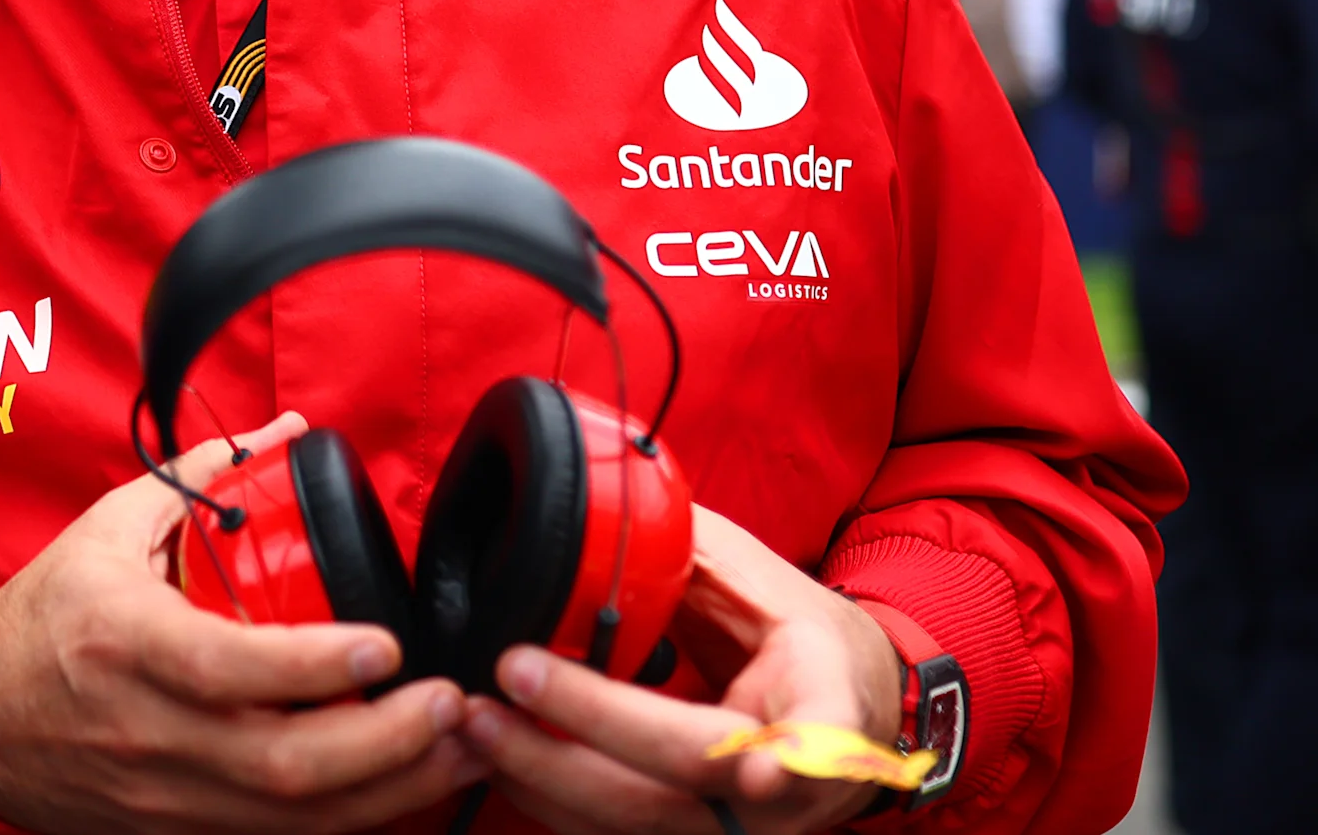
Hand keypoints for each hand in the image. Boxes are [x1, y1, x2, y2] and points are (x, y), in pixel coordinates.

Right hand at [0, 413, 478, 834]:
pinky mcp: (183, 829)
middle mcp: (149, 728)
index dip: (314, 667)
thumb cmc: (42, 619)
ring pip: (296, 815)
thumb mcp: (105, 531)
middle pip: (284, 763)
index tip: (384, 644)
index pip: (227, 668)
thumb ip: (198, 480)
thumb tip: (284, 432)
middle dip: (387, 742)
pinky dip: (351, 816)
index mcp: (123, 641)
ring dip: (392, 787)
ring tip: (459, 745)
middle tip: (453, 701)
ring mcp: (168, 792)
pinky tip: (405, 785)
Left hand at [459, 506, 906, 833]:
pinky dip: (548, 796)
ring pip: (637, 821)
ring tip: (471, 722)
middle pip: (686, 778)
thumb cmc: (795, 637)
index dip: (793, 762)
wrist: (846, 709)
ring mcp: (741, 827)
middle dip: (585, 739)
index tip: (757, 772)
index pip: (817, 739)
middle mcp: (788, 786)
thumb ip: (685, 562)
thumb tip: (583, 514)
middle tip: (503, 684)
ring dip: (544, 776)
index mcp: (824, 706)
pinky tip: (494, 755)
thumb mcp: (761, 586)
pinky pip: (612, 832)